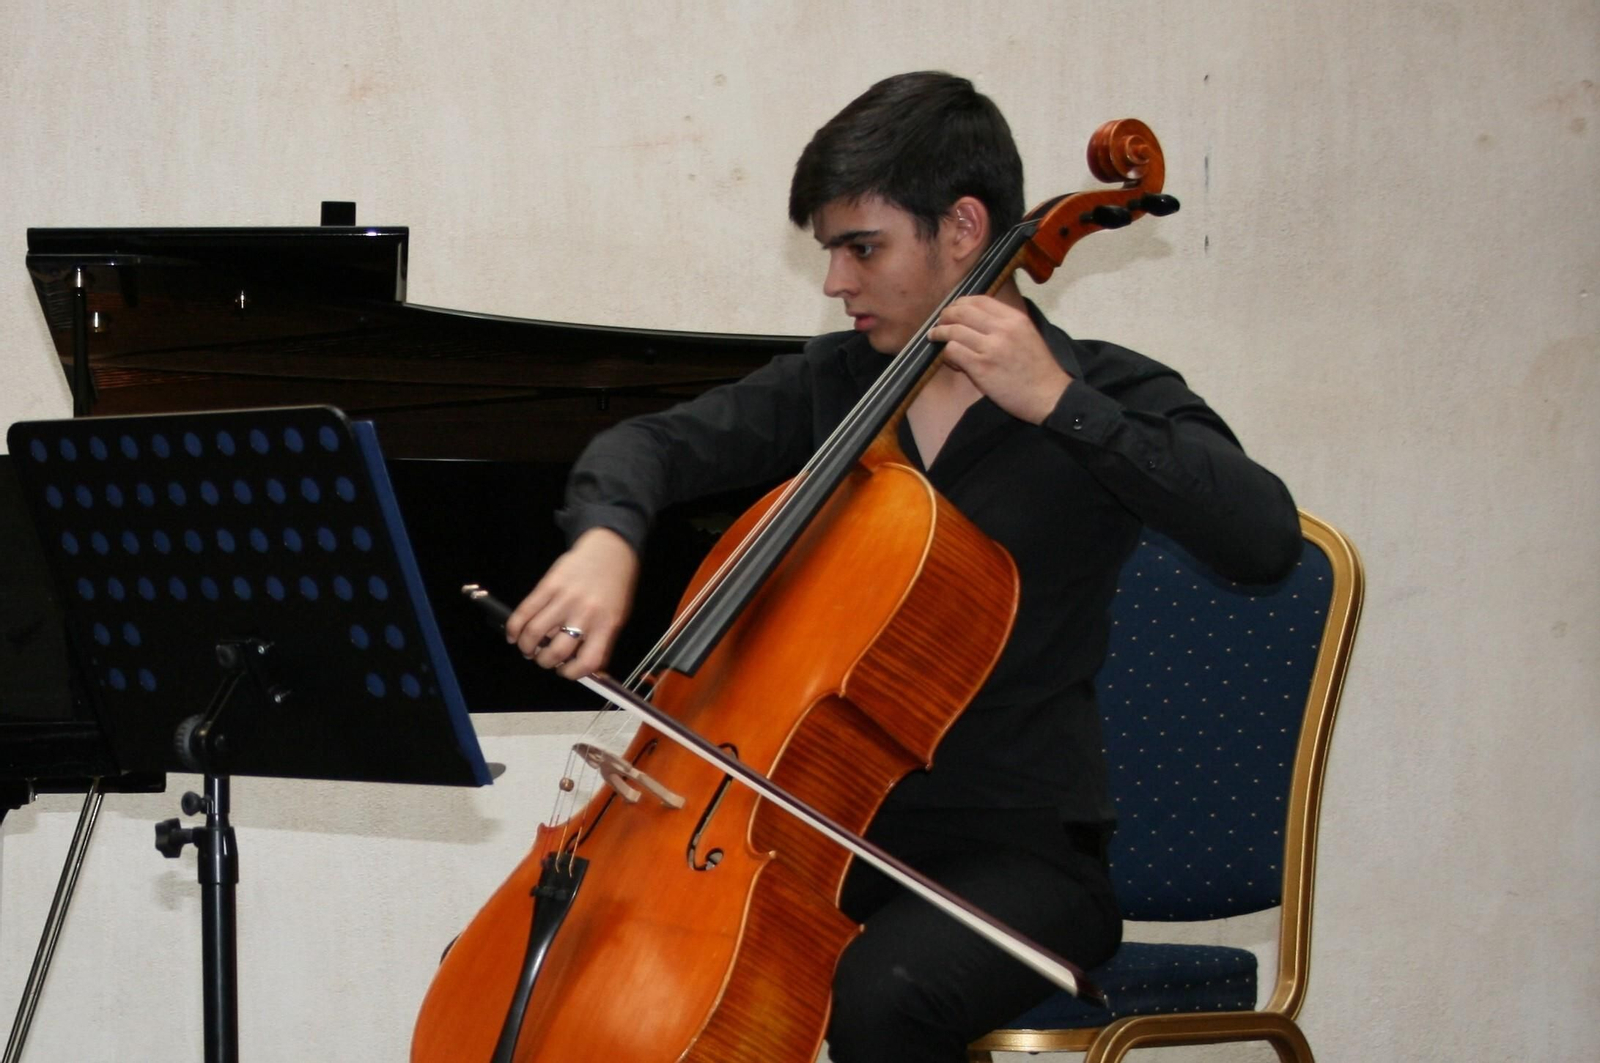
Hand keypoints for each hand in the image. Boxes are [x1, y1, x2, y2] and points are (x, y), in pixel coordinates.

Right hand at [506, 527, 639, 678]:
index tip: (564, 672)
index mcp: (606, 625)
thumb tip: (579, 667)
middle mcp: (586, 614)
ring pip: (535, 633)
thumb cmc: (614, 586)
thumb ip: (600, 641)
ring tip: (527, 648)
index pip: (588, 661)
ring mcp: (565, 599)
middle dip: (544, 662)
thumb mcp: (616, 616)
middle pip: (556, 651)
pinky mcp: (548, 585)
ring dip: (526, 647)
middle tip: (542, 659)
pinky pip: (525, 612)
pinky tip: (514, 634)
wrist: (609, 551)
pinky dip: (514, 628)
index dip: (572, 673)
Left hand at [928, 295, 1072, 423]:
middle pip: (962, 312)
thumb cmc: (1038, 370)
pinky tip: (952, 361)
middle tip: (939, 324)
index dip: (960, 303)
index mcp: (1015, 319)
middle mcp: (1002, 329)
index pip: (980, 300)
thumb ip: (1005, 324)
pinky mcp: (981, 367)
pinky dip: (947, 354)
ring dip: (940, 334)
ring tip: (936, 339)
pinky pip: (953, 351)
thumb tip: (976, 319)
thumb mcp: (1027, 335)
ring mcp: (991, 348)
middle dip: (945, 316)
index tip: (953, 310)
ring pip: (953, 331)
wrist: (1049, 396)